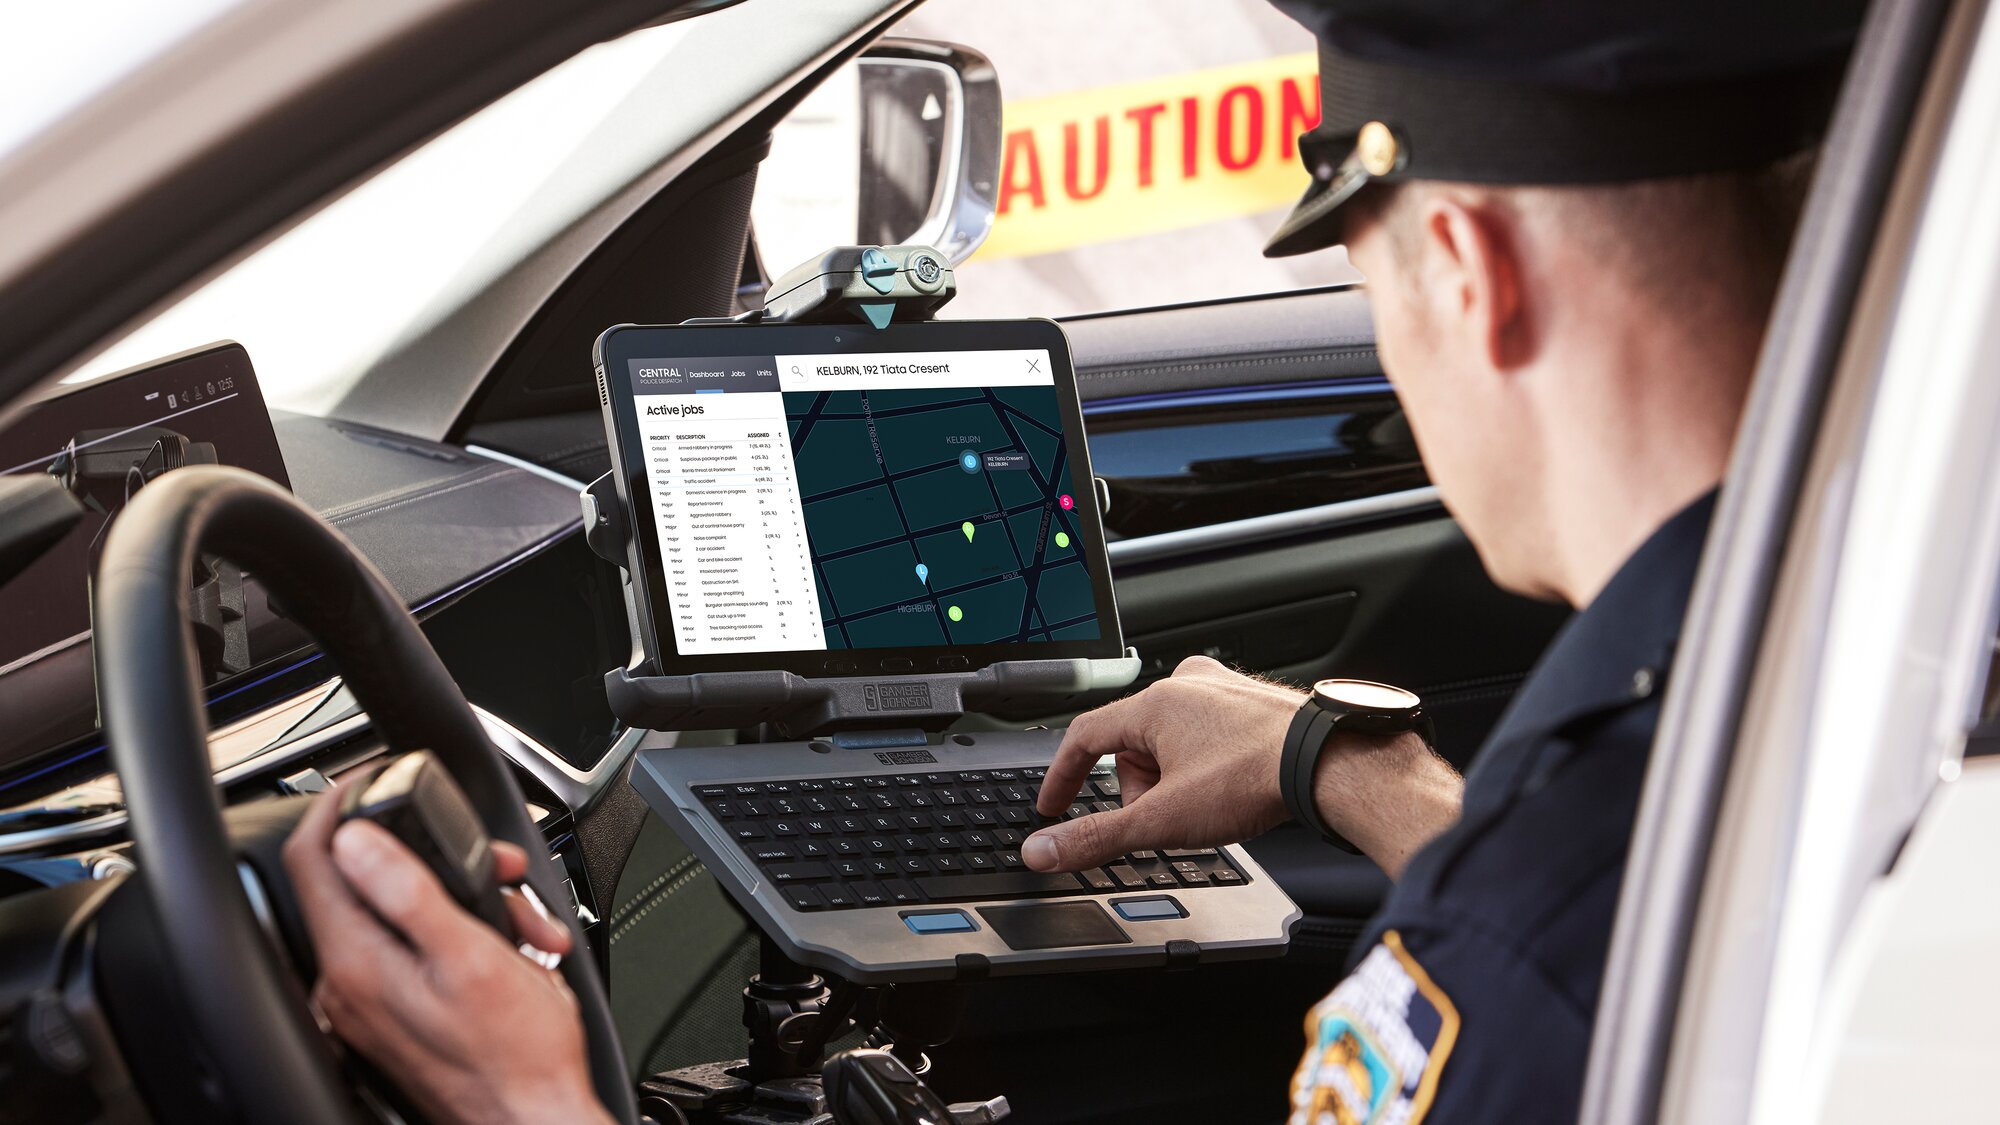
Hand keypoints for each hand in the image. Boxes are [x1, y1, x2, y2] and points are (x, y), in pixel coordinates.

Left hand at [282, 788, 611, 1124]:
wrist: (533, 1120)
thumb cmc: (514, 1056)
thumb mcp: (469, 955)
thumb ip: (407, 891)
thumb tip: (355, 838)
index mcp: (358, 961)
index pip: (314, 856)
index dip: (340, 805)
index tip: (373, 780)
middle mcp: (351, 983)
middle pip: (370, 882)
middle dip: (439, 861)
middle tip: (492, 867)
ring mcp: (372, 1002)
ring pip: (402, 915)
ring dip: (467, 903)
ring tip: (520, 924)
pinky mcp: (396, 1016)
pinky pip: (417, 952)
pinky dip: (464, 938)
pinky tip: (509, 952)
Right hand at [1026, 657, 1462, 877]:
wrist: (1330, 763)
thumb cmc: (1254, 777)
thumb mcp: (1162, 820)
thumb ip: (1097, 837)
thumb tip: (1044, 850)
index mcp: (1153, 703)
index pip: (1085, 736)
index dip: (1064, 777)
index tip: (1055, 804)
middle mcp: (1187, 685)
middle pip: (1133, 746)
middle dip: (1140, 789)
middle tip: (1166, 818)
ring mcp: (1225, 689)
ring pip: (1173, 741)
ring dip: (1176, 778)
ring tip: (1209, 804)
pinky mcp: (1255, 701)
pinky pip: (1210, 735)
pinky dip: (1208, 764)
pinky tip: (1231, 787)